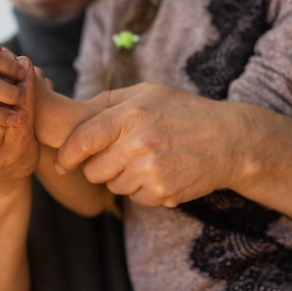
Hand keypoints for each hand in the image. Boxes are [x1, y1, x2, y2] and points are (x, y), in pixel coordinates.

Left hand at [55, 83, 248, 207]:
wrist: (230, 141)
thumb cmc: (183, 112)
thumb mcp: (147, 92)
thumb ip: (108, 101)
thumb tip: (74, 114)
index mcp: (130, 114)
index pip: (83, 140)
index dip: (67, 155)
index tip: (62, 162)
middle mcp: (138, 143)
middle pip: (93, 170)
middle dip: (98, 166)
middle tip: (118, 155)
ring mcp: (151, 171)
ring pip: (112, 186)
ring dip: (121, 177)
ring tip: (146, 160)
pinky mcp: (163, 193)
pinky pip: (134, 197)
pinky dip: (141, 189)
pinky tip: (159, 171)